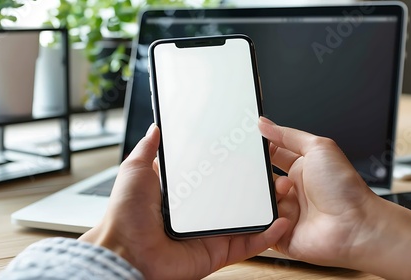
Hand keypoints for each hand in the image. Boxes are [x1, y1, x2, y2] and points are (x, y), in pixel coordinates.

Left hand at [79, 124, 288, 279]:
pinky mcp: (218, 252)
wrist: (126, 253)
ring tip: (284, 191)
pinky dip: (267, 235)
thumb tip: (156, 128)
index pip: (214, 175)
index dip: (232, 164)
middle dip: (257, 184)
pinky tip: (281, 221)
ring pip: (248, 219)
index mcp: (184, 193)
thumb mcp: (135, 171)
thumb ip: (148, 149)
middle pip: (236, 196)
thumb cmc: (126, 215)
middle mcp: (200, 212)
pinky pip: (248, 244)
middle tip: (272, 170)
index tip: (249, 151)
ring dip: (269, 206)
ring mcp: (211, 232)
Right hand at [259, 117, 410, 278]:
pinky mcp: (280, 233)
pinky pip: (260, 224)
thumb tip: (265, 124)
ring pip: (259, 200)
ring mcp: (287, 212)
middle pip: (263, 178)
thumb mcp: (319, 148)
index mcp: (302, 168)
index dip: (260, 150)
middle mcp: (293, 190)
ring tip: (284, 190)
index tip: (248, 143)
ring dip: (267, 193)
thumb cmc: (345, 188)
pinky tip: (280, 211)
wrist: (355, 226)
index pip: (273, 155)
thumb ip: (289, 135)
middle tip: (258, 168)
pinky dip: (264, 217)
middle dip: (258, 173)